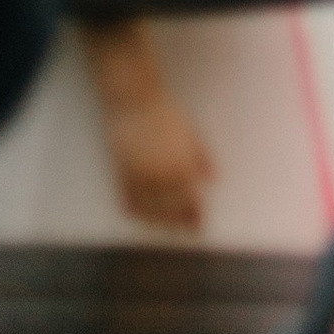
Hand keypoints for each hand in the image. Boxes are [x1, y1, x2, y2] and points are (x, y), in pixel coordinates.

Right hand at [85, 29, 212, 233]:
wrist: (133, 100)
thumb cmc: (165, 113)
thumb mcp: (190, 132)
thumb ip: (202, 156)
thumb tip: (213, 178)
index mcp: (179, 163)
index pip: (189, 198)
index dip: (194, 214)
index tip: (199, 225)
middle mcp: (159, 174)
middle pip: (170, 208)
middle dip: (180, 222)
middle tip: (188, 233)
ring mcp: (138, 176)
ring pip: (149, 210)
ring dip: (160, 222)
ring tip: (168, 229)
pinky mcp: (120, 173)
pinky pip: (129, 201)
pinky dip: (137, 212)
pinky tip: (144, 217)